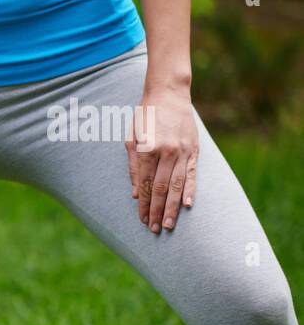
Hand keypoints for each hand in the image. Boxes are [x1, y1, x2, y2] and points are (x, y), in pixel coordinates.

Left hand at [127, 89, 198, 232]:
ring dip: (172, 207)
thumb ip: (132, 166)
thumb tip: (134, 194)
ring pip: (177, 186)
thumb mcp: (130, 138)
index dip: (142, 205)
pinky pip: (192, 174)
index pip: (144, 185)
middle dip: (156, 211)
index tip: (141, 219)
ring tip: (168, 225)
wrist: (169, 94)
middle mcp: (166, 152)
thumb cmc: (145, 117)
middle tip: (154, 229)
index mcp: (147, 150)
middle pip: (160, 189)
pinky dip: (190, 191)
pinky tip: (187, 206)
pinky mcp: (194, 149)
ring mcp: (182, 151)